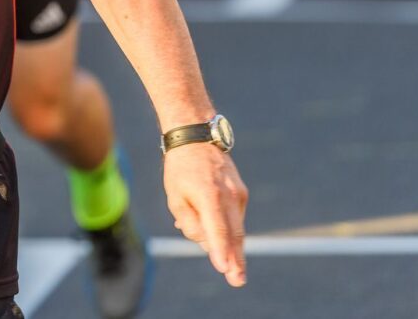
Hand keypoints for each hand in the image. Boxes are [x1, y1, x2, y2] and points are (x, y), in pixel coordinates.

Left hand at [163, 143, 248, 287]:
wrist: (197, 138)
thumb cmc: (181, 169)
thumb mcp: (175, 196)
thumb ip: (189, 221)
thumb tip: (205, 242)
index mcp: (210, 195)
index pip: (217, 229)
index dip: (221, 250)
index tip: (225, 268)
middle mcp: (229, 195)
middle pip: (235, 233)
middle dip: (236, 259)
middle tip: (237, 279)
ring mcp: (239, 193)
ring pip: (237, 227)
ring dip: (232, 246)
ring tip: (233, 268)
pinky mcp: (242, 192)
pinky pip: (235, 217)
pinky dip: (227, 228)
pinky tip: (213, 232)